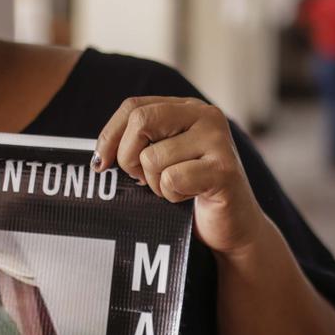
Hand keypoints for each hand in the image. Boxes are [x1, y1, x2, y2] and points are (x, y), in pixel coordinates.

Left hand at [93, 96, 268, 255]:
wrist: (233, 228)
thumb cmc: (192, 193)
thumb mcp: (163, 159)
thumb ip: (140, 143)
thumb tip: (100, 155)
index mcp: (188, 108)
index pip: (134, 106)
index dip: (110, 135)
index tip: (101, 163)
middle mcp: (206, 116)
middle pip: (141, 121)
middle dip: (128, 157)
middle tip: (139, 179)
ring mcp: (218, 141)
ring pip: (153, 157)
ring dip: (154, 184)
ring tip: (175, 189)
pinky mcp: (224, 170)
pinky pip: (172, 179)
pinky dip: (171, 196)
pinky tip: (189, 198)